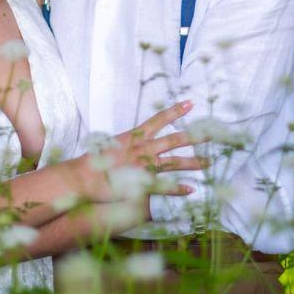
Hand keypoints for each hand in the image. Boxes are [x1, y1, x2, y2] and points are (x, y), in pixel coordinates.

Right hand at [64, 100, 209, 201]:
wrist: (81, 177)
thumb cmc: (92, 162)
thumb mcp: (110, 145)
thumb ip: (125, 144)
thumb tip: (132, 141)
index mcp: (134, 137)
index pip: (158, 120)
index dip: (175, 111)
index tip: (190, 103)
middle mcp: (142, 149)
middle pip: (173, 140)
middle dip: (194, 136)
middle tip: (211, 133)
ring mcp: (143, 166)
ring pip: (174, 161)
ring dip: (193, 162)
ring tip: (209, 163)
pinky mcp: (141, 183)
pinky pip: (164, 186)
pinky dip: (178, 188)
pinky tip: (191, 190)